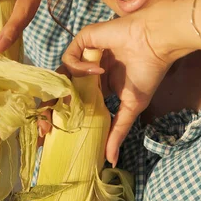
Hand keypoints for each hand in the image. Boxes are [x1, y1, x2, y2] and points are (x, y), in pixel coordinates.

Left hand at [62, 6, 184, 165]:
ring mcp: (85, 55)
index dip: (61, 117)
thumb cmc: (148, 73)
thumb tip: (111, 160)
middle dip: (50, 109)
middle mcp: (88, 71)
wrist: (156, 44)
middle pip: (61, 90)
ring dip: (58, 92)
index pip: (74, 102)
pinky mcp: (84, 40)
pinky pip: (69, 56)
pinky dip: (79, 66)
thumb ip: (117, 130)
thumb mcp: (131, 107)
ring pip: (59, 75)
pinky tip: (98, 70)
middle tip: (45, 128)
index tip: (51, 136)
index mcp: (98, 86)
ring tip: (63, 107)